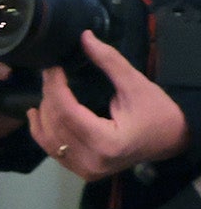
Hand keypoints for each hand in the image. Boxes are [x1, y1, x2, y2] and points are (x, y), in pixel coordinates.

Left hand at [27, 30, 193, 180]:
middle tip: (49, 74)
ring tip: (47, 90)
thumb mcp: (135, 84)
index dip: (55, 88)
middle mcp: (91, 161)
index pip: (67, 113)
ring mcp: (85, 170)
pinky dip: (43, 131)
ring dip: (44, 113)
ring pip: (49, 139)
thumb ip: (109, 61)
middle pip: (55, 125)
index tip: (51, 68)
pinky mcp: (82, 171)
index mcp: (107, 143)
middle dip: (49, 97)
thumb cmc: (158, 112)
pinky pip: (53, 150)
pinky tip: (37, 113)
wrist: (171, 139)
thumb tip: (84, 37)